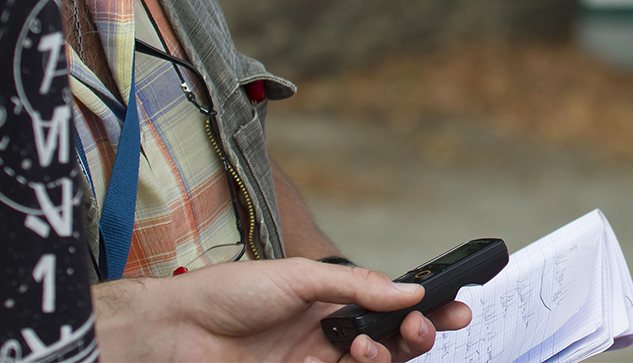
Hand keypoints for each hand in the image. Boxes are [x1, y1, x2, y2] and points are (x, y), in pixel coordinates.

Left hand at [93, 257, 472, 362]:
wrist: (176, 332)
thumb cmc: (230, 294)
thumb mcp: (299, 277)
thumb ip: (356, 285)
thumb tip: (409, 290)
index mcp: (334, 301)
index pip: (393, 307)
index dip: (426, 308)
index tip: (455, 307)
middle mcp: (331, 335)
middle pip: (393, 343)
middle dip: (419, 336)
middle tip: (425, 329)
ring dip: (386, 357)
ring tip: (371, 346)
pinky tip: (351, 358)